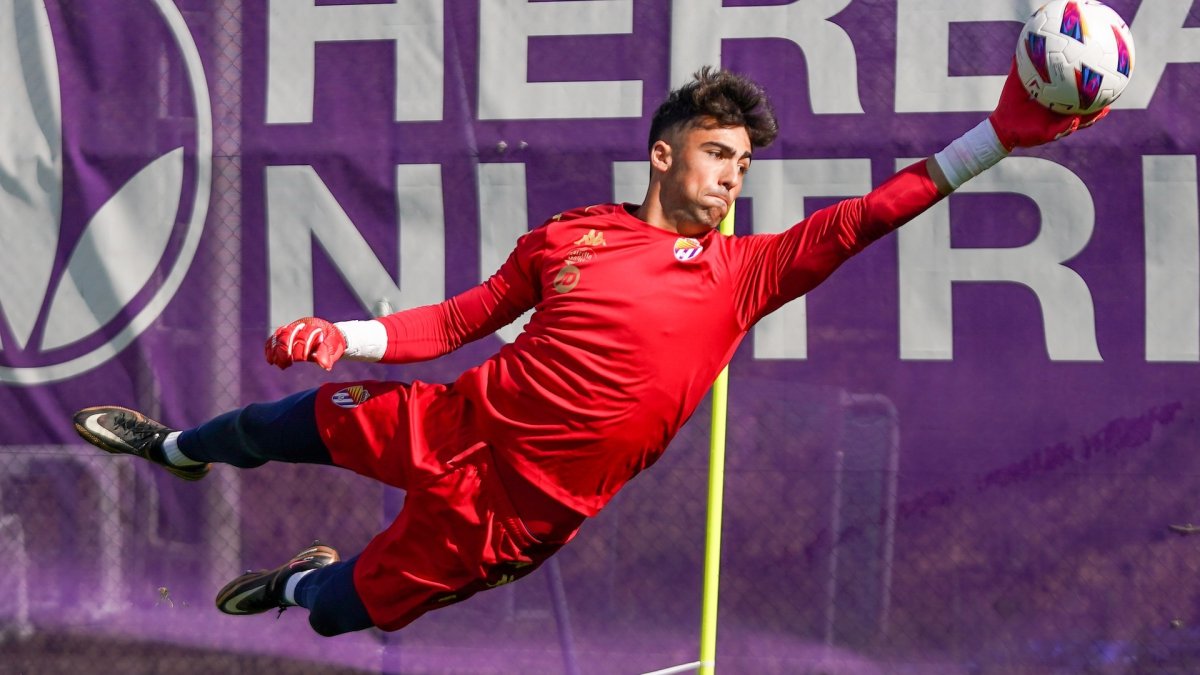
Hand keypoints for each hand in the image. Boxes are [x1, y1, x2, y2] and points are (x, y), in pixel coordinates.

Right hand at [264, 317, 345, 370]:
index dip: (302, 349)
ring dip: (276, 350)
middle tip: (286, 363)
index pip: (304, 336)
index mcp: (315, 326)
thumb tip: (324, 366)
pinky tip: (270, 359)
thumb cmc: (332, 341)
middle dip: (285, 350)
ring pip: (279, 335)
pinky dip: (270, 348)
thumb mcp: (334, 346)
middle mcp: (301, 325)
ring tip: (277, 363)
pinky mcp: (285, 332)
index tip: (303, 359)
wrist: (328, 335)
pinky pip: (274, 338)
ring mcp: (292, 327)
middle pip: (288, 334)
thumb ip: (328, 354)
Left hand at [988, 59, 1107, 150]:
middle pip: (1087, 110)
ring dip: (1090, 117)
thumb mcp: (1018, 81)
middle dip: (1099, 105)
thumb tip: (1028, 42)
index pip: (1079, 94)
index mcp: (1059, 101)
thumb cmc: (1012, 101)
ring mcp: (1057, 125)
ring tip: (1102, 111)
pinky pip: (1060, 131)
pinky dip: (1068, 126)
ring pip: (1079, 122)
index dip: (1093, 88)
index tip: (1106, 77)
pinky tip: (1074, 121)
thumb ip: (1024, 64)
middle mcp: (1061, 113)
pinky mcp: (1048, 135)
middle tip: (1112, 96)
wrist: (1001, 124)